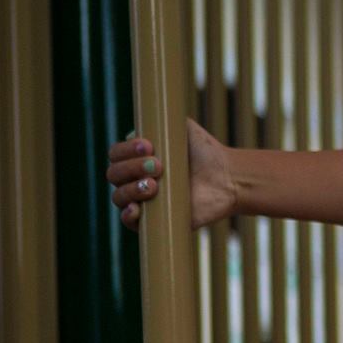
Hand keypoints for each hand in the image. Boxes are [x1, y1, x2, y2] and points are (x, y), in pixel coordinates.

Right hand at [104, 118, 236, 230]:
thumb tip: (141, 125)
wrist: (228, 177)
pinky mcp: (155, 221)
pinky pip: (129, 222)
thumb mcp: (183, 129)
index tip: (148, 146)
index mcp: (137, 158)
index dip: (125, 150)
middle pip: (114, 174)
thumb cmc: (206, 152)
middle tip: (158, 165)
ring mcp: (143, 201)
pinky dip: (127, 215)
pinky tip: (136, 208)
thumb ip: (164, 120)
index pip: (116, 154)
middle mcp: (136, 179)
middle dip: (132, 167)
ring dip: (131, 189)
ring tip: (155, 184)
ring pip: (119, 196)